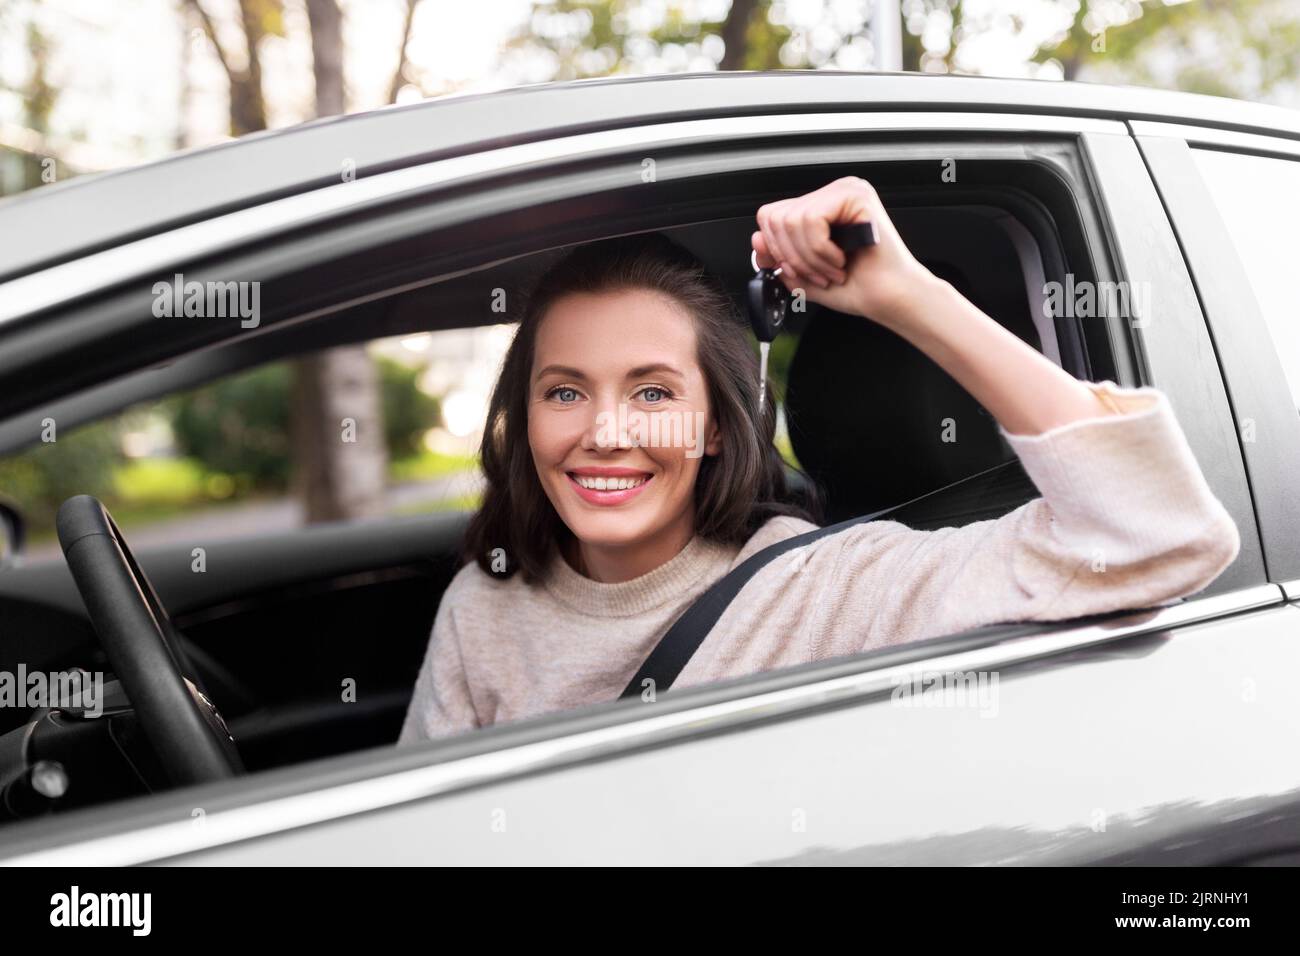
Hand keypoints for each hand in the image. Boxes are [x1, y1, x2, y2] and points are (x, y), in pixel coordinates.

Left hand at [752, 176, 936, 328]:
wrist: (888, 299)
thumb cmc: (857, 287)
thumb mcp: (803, 275)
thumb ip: (778, 258)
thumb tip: (757, 240)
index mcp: (819, 208)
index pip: (771, 216)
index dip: (776, 250)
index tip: (798, 271)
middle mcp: (831, 194)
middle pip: (776, 217)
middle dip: (792, 257)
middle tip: (819, 274)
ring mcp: (844, 190)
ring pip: (792, 220)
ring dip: (810, 258)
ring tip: (833, 270)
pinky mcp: (856, 195)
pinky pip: (813, 220)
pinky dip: (821, 250)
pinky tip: (841, 259)